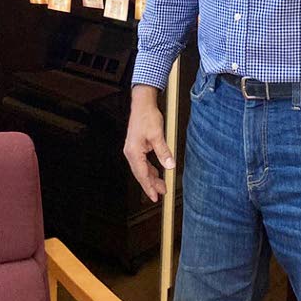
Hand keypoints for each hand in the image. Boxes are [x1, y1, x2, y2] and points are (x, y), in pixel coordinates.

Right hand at [123, 85, 174, 202]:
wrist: (142, 104)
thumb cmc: (147, 116)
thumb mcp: (157, 135)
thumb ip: (164, 152)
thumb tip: (170, 165)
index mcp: (133, 152)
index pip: (141, 174)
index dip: (149, 187)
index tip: (155, 196)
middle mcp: (131, 152)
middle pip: (141, 174)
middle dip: (151, 184)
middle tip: (161, 194)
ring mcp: (133, 150)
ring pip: (142, 169)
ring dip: (152, 177)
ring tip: (162, 185)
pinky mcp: (137, 147)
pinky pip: (143, 162)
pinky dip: (150, 169)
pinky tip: (157, 172)